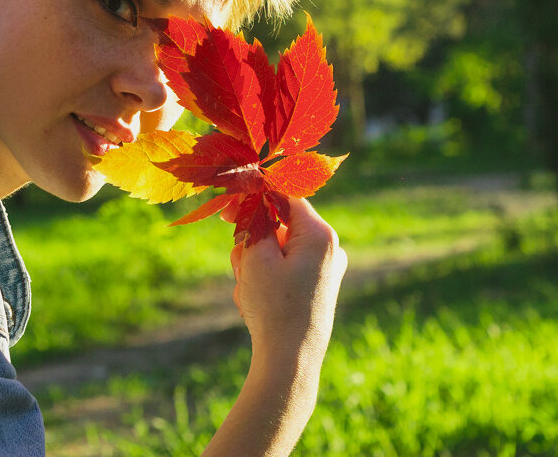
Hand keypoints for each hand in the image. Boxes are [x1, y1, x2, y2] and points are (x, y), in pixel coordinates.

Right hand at [227, 198, 346, 367]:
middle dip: (253, 241)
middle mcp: (329, 248)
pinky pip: (285, 269)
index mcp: (320, 235)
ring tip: (250, 291)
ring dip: (256, 264)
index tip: (228, 206)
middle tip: (240, 262)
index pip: (285, 196)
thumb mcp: (257, 256)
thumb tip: (254, 199)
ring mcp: (324, 269)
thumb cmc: (274, 307)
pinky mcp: (316, 287)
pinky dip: (266, 278)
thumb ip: (254, 221)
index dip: (254, 197)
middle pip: (280, 224)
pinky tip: (257, 302)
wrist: (290, 361)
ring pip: (278, 249)